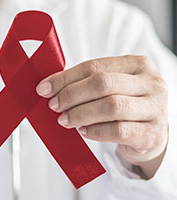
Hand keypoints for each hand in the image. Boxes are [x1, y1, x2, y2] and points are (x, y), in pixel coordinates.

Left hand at [36, 55, 167, 178]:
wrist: (150, 134)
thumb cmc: (125, 106)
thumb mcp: (110, 88)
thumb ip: (85, 83)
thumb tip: (49, 86)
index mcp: (138, 64)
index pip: (94, 66)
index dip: (65, 78)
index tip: (44, 88)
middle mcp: (151, 83)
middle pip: (103, 84)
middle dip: (71, 95)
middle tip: (54, 106)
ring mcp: (155, 109)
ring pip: (111, 107)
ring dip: (81, 114)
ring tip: (65, 120)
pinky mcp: (152, 134)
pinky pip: (118, 131)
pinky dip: (95, 131)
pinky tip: (83, 131)